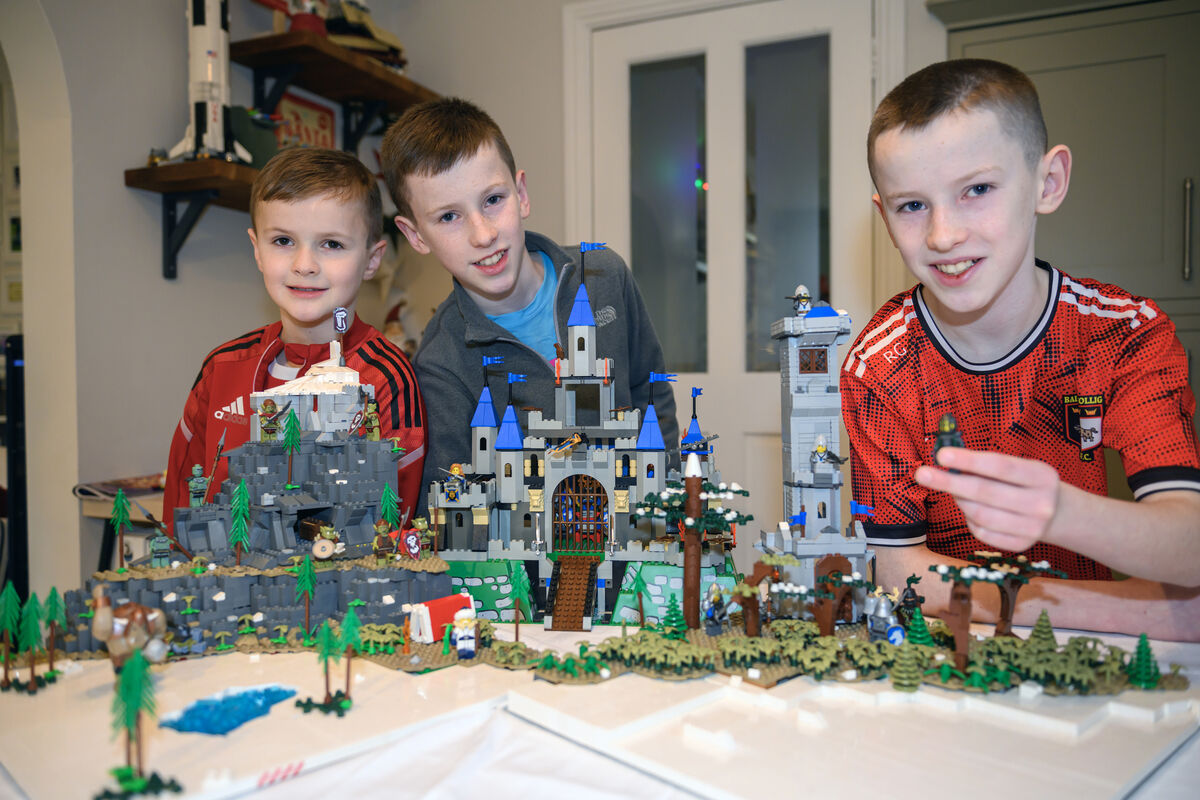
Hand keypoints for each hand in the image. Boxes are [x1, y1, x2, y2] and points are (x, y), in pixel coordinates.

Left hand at [914, 447, 1061, 551]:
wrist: (1059, 513)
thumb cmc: (1027, 483)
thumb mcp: (1019, 467)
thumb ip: (987, 464)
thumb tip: (946, 460)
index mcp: (1041, 476)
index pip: (1000, 466)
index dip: (969, 460)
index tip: (941, 455)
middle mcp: (1041, 503)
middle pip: (985, 492)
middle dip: (950, 482)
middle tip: (923, 474)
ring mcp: (1033, 527)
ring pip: (980, 514)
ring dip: (960, 501)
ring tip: (955, 491)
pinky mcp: (1021, 545)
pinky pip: (982, 532)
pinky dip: (969, 520)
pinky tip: (971, 510)